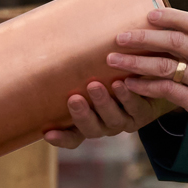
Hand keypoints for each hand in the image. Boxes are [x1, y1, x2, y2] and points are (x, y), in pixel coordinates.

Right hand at [45, 79, 167, 149]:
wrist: (147, 81)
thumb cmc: (107, 77)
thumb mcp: (86, 79)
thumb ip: (69, 74)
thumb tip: (40, 49)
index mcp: (88, 123)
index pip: (72, 137)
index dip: (61, 138)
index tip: (47, 133)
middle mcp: (105, 126)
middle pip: (92, 129)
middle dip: (82, 115)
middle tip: (74, 99)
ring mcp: (124, 121)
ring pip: (113, 120)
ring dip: (103, 104)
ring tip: (95, 86)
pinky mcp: (142, 113)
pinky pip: (135, 108)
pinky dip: (127, 96)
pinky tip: (120, 83)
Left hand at [101, 7, 187, 148]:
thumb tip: (176, 33)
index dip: (170, 16)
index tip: (148, 14)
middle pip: (174, 41)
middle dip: (143, 37)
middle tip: (119, 37)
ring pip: (166, 65)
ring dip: (136, 61)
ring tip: (114, 59)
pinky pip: (167, 91)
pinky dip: (145, 86)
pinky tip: (129, 84)